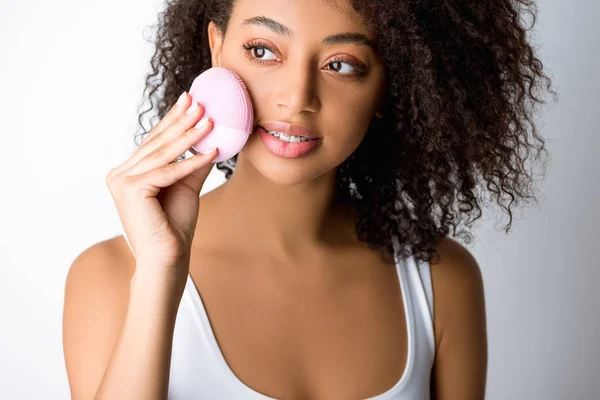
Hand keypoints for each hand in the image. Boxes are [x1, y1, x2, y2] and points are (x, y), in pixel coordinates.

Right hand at [106, 92, 215, 273]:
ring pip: (163, 154)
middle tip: (200, 102)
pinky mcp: (132, 190)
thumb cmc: (175, 227)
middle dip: (181, 121)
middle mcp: (119, 174)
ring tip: (209, 119)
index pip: (154, 141)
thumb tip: (212, 139)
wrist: (167, 259)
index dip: (173, 120)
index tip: (190, 99)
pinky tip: (213, 152)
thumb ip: (194, 163)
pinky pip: (168, 171)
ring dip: (189, 136)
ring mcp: (122, 181)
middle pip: (157, 143)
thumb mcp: (187, 186)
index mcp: (127, 173)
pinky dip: (192, 162)